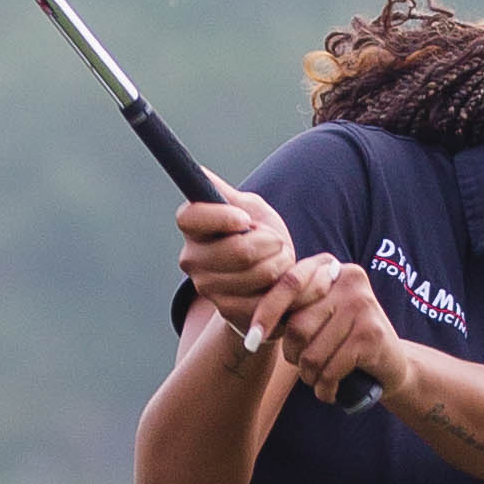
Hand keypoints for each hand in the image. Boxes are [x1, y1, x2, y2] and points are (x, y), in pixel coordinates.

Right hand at [177, 184, 298, 344]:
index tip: (245, 219)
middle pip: (238, 250)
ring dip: (284, 263)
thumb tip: (202, 172)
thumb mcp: (250, 209)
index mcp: (192, 227)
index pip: (192, 217)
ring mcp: (208, 289)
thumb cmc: (260, 237)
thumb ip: (230, 195)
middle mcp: (191, 259)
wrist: (270, 281)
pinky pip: (271, 298)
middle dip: (272, 242)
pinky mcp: (229, 311)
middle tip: (276, 241)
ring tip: (281, 260)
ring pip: (260, 274)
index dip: (222, 217)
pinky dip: (293, 286)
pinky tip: (290, 280)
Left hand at [265, 252, 408, 410]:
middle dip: (294, 355)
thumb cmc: (344, 340)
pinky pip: (331, 368)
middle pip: (298, 325)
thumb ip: (294, 306)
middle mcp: (349, 279)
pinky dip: (325, 388)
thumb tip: (252, 322)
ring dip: (310, 376)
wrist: (391, 364)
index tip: (250, 339)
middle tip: (304, 368)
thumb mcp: (319, 314)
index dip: (266, 313)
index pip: (289, 284)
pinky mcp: (372, 334)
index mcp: (330, 267)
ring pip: (312, 352)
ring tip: (320, 379)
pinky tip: (331, 391)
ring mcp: (363, 305)